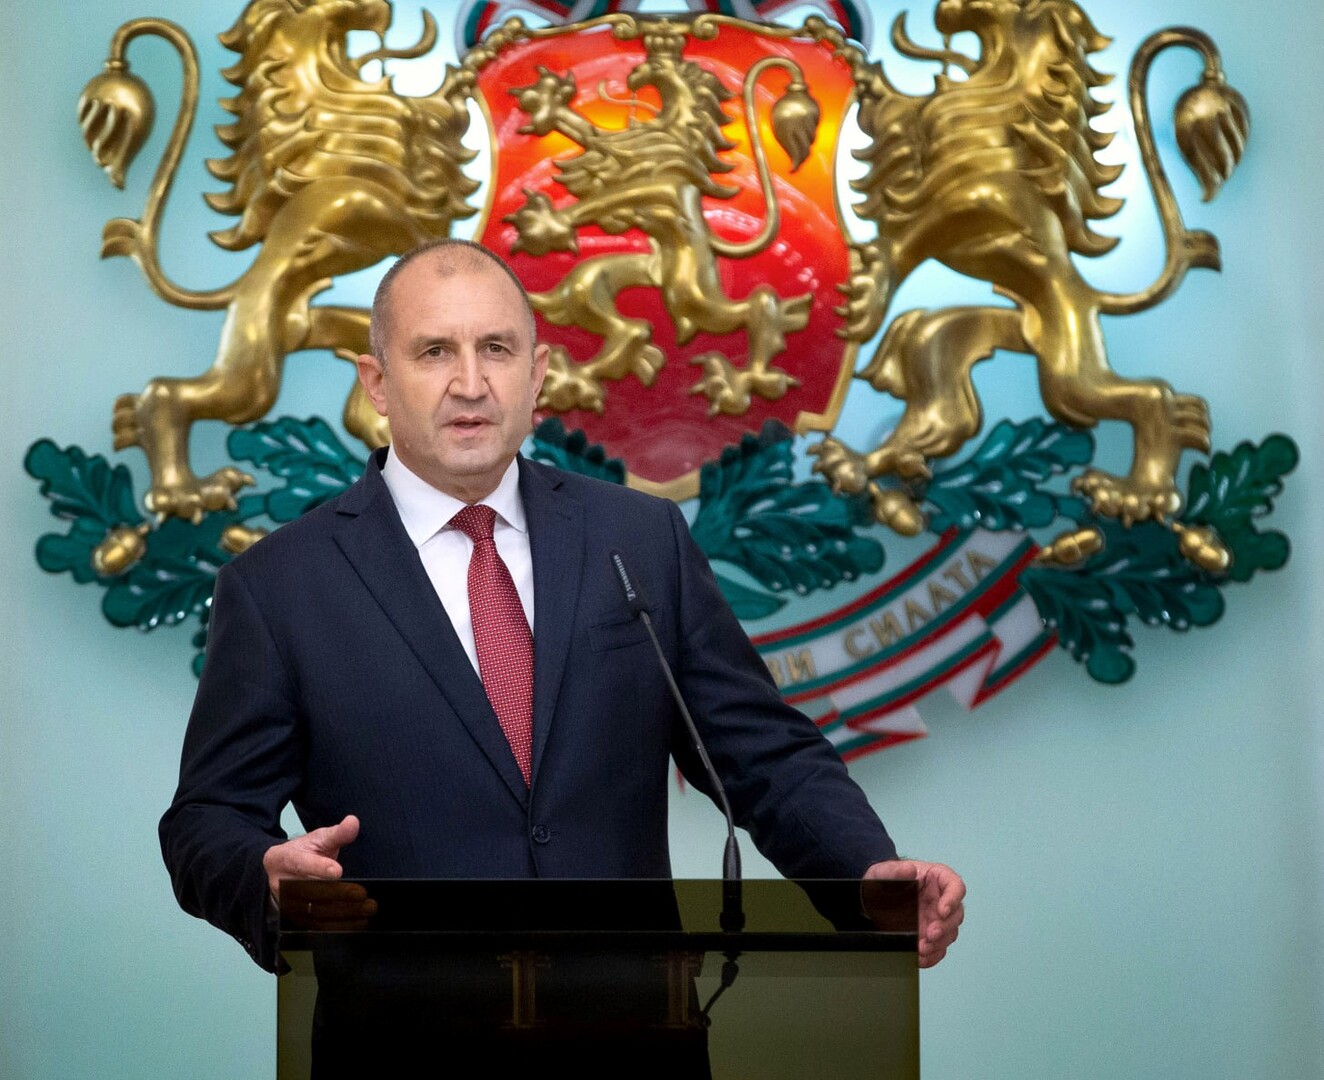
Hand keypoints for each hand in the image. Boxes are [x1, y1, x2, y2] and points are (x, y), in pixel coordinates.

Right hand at [263, 815, 375, 929]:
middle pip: (309, 891)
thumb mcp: (318, 838)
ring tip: (364, 910)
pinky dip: (335, 926)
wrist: (280, 870)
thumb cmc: (304, 852)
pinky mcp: (292, 918)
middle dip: (337, 894)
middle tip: (361, 895)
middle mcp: (280, 882)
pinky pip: (313, 925)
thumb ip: (337, 833)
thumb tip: (353, 822)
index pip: (301, 863)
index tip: (337, 871)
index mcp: (284, 858)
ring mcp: (285, 902)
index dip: (318, 867)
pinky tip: (355, 924)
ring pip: (312, 911)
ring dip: (340, 913)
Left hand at [864, 859, 964, 968]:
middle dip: (945, 927)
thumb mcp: (884, 871)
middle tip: (930, 934)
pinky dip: (932, 956)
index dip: (953, 899)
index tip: (942, 911)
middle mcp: (941, 900)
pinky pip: (938, 949)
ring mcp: (937, 919)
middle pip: (956, 914)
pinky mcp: (930, 936)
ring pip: (950, 934)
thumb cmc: (882, 880)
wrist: (871, 899)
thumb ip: (895, 869)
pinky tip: (921, 957)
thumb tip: (909, 869)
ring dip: (939, 943)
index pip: (956, 886)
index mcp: (937, 878)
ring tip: (922, 948)